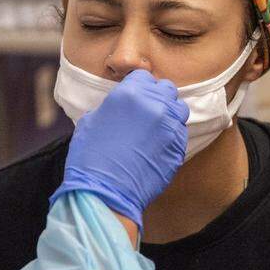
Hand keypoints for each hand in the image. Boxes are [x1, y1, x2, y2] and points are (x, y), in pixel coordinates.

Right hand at [51, 69, 189, 227]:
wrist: (105, 193)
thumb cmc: (90, 157)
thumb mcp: (91, 120)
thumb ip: (112, 106)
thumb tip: (120, 107)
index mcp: (131, 93)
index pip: (144, 76)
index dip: (137, 86)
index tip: (133, 96)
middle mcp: (156, 106)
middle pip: (166, 89)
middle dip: (156, 96)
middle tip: (144, 111)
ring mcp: (170, 127)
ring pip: (178, 109)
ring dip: (168, 114)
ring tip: (154, 127)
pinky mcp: (178, 148)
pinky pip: (179, 134)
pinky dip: (170, 136)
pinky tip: (156, 146)